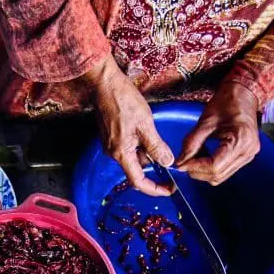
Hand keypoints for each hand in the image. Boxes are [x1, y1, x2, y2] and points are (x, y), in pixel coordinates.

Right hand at [84, 56, 172, 196]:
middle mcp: (113, 153)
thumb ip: (156, 147)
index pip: (138, 181)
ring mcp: (110, 144)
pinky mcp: (110, 136)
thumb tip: (167, 163)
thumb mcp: (146, 125)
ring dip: (147, 150)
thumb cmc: (123, 100)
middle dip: (153, 163)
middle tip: (169, 153)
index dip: (154, 189)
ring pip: (133, 156)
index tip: (168, 189)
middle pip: (137, 168)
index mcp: (122, 153)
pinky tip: (144, 127)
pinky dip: (139, 143)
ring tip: (154, 130)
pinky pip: (128, 146)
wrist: (104, 83)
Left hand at [175, 80, 260, 185]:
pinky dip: (211, 166)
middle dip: (197, 171)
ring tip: (195, 154)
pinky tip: (204, 154)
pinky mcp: (245, 156)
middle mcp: (248, 151)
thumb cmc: (227, 102)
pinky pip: (225, 170)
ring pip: (220, 176)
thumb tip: (180, 162)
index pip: (214, 166)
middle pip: (217, 175)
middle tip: (184, 160)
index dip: (195, 167)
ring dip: (203, 170)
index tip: (180, 163)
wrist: (244, 94)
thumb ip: (191, 143)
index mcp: (240, 140)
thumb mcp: (205, 121)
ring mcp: (248, 155)